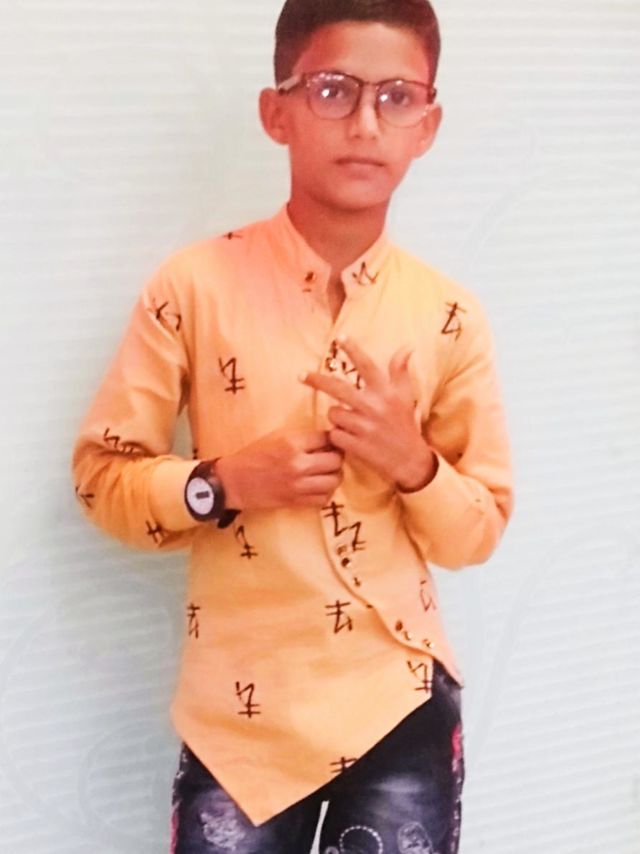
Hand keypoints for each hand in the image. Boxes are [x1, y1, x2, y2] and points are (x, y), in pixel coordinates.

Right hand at [214, 429, 343, 510]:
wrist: (233, 481)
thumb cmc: (254, 454)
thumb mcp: (278, 436)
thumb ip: (303, 437)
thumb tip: (330, 438)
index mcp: (292, 443)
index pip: (328, 438)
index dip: (332, 439)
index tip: (330, 441)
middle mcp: (298, 464)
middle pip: (336, 460)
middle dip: (336, 457)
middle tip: (331, 456)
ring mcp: (298, 485)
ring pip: (334, 481)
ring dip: (334, 476)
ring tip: (327, 472)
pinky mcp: (295, 501)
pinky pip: (323, 499)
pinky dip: (325, 493)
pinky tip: (319, 487)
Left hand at [300, 336, 436, 491]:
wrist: (410, 460)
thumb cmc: (404, 424)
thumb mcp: (406, 396)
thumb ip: (400, 371)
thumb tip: (407, 347)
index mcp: (385, 392)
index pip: (367, 366)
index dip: (353, 350)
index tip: (339, 337)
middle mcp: (373, 406)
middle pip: (337, 387)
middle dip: (315, 380)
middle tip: (300, 375)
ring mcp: (363, 426)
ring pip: (333, 413)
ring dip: (338, 418)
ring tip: (353, 424)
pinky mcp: (355, 445)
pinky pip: (334, 433)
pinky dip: (338, 436)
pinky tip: (351, 439)